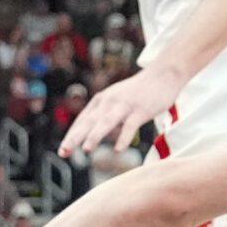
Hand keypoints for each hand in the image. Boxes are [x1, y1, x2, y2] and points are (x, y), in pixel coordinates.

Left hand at [58, 63, 182, 157]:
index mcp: (102, 100)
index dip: (72, 136)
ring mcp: (125, 105)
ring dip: (95, 135)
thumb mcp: (117, 100)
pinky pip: (130, 125)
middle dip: (75, 137)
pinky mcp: (141, 110)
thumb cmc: (139, 92)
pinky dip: (123, 137)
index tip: (62, 151)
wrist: (163, 75)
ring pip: (106, 122)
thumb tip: (96, 136)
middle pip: (89, 122)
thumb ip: (106, 116)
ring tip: (86, 149)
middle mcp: (109, 102)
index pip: (82, 121)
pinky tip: (118, 150)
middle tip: (64, 152)